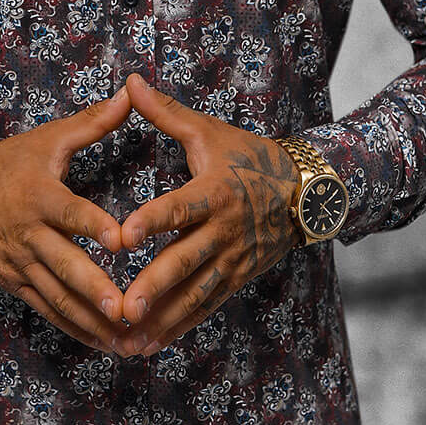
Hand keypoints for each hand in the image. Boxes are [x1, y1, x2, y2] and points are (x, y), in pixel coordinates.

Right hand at [0, 89, 134, 353]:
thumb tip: (130, 94)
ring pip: (57, 296)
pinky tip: (103, 344)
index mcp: (40, 195)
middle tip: (127, 308)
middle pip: (65, 265)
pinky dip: (75, 329)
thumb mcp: (47, 139)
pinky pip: (46, 311)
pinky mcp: (15, 283)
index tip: (122, 240)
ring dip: (91, 319)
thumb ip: (91, 122)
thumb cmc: (11, 163)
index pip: (70, 212)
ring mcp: (20, 263)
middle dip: (96, 289)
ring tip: (125, 337)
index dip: (94, 226)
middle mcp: (29, 234)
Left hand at [116, 73, 300, 352]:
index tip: (121, 237)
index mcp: (213, 190)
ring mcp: (232, 258)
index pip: (178, 208)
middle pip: (185, 260)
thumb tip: (129, 81)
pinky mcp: (237, 278)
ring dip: (163, 317)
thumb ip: (165, 112)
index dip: (151, 222)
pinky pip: (206, 306)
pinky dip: (180, 326)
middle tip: (124, 305)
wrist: (305, 190)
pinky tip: (152, 343)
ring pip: (195, 293)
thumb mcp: (209, 131)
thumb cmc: (248, 155)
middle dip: (154, 286)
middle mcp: (224, 229)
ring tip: (130, 338)